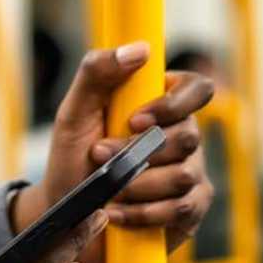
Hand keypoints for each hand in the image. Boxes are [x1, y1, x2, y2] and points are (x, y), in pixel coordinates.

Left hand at [12, 43, 215, 262]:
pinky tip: (116, 212)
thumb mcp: (74, 112)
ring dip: (135, 184)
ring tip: (105, 188)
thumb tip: (138, 48)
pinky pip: (181, 209)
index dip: (172, 104)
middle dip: (137, 152)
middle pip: (188, 136)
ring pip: (183, 175)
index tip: (134, 120)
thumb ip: (97, 73)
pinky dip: (142, 212)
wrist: (65, 213)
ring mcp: (190, 172)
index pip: (196, 88)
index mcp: (160, 103)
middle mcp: (182, 136)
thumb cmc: (71, 157)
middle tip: (99, 155)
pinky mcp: (189, 209)